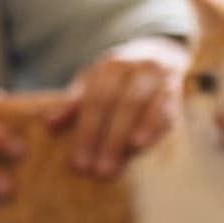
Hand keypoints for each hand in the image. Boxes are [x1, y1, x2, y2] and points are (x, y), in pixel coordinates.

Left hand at [47, 37, 188, 176]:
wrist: (162, 52)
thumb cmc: (120, 78)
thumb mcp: (95, 82)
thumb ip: (74, 103)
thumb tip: (49, 125)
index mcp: (110, 68)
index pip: (95, 102)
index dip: (85, 132)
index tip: (77, 162)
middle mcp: (134, 69)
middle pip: (117, 105)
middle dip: (105, 141)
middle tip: (96, 171)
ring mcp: (156, 77)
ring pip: (139, 107)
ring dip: (125, 137)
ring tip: (116, 165)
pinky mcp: (175, 90)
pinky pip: (165, 108)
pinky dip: (152, 127)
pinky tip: (141, 145)